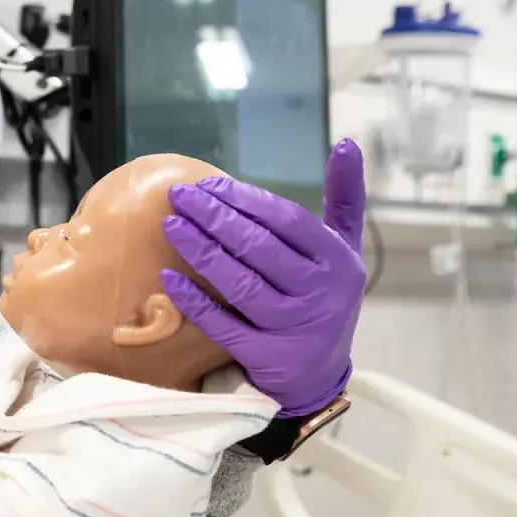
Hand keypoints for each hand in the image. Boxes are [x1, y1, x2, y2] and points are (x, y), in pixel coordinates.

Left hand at [159, 140, 366, 417]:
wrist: (320, 374)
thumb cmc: (325, 296)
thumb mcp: (344, 249)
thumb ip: (345, 198)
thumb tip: (348, 143)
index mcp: (338, 262)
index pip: (288, 221)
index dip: (246, 200)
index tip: (210, 183)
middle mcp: (321, 294)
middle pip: (260, 248)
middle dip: (215, 217)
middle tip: (179, 195)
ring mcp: (294, 327)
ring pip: (241, 284)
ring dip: (202, 251)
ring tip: (170, 225)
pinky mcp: (267, 357)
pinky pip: (224, 326)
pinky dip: (195, 302)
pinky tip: (168, 278)